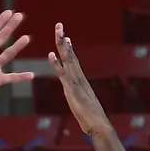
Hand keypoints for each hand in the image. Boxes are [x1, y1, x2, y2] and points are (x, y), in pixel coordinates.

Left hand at [0, 9, 34, 98]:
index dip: (0, 22)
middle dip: (10, 27)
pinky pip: (11, 78)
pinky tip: (31, 75)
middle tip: (20, 16)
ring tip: (26, 38)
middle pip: (2, 38)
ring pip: (8, 55)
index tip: (9, 12)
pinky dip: (21, 77)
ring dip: (17, 47)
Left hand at [48, 22, 111, 136]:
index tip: (65, 37)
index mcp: (81, 80)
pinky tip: (51, 54)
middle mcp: (79, 78)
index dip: (68, 48)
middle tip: (59, 25)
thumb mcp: (83, 104)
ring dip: (62, 45)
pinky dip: (57, 63)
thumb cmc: (92, 118)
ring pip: (68, 59)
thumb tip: (78, 96)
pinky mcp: (72, 89)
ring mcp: (76, 82)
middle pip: (70, 55)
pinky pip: (63, 74)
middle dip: (64, 40)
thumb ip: (79, 97)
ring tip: (57, 32)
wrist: (98, 125)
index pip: (73, 60)